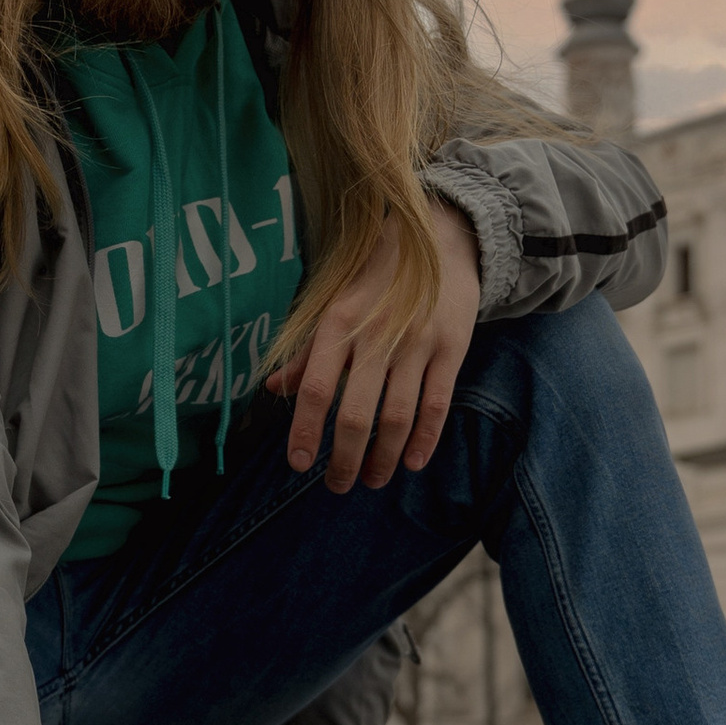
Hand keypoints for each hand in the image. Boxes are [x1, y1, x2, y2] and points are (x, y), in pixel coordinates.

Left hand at [266, 192, 479, 493]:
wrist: (440, 239)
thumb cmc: (377, 279)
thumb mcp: (335, 305)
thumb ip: (307, 351)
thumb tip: (274, 388)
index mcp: (337, 322)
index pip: (315, 387)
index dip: (304, 430)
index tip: (299, 463)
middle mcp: (375, 334)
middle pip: (356, 414)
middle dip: (344, 459)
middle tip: (337, 484)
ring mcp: (416, 342)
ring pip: (397, 417)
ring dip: (383, 459)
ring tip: (372, 480)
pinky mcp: (451, 347)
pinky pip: (436, 405)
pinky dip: (425, 440)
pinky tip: (412, 463)